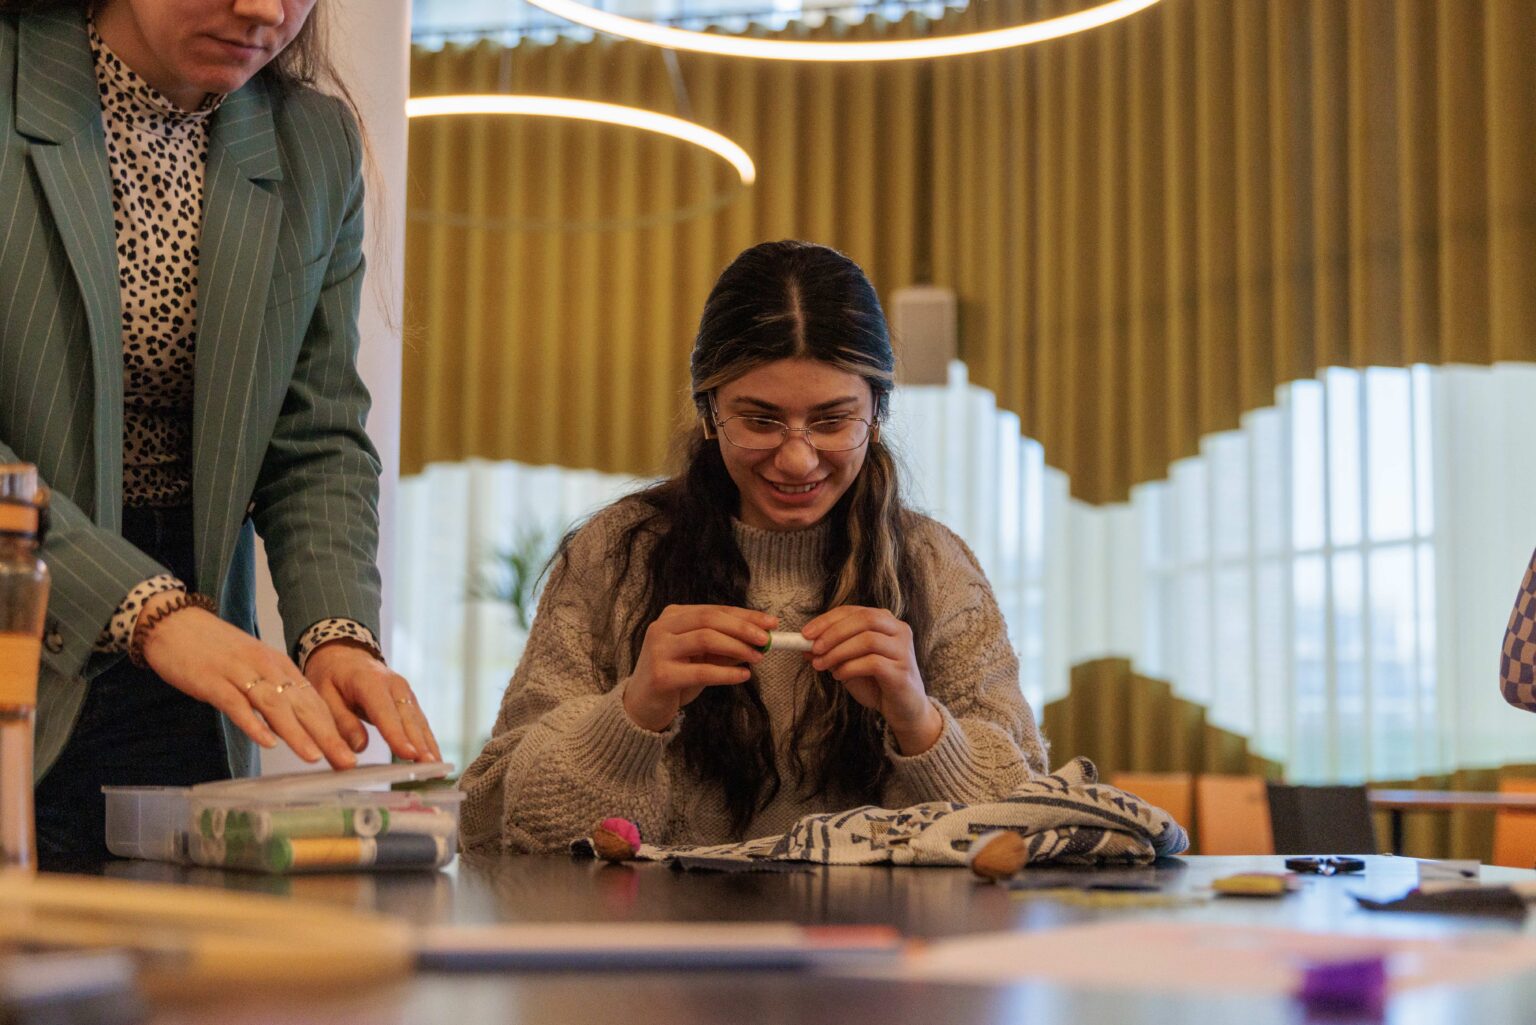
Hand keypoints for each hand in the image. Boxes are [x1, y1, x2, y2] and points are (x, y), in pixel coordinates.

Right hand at [140, 597, 356, 768]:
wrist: (175, 623)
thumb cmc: (215, 651)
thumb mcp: (253, 669)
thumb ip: (273, 697)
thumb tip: (292, 730)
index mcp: (279, 666)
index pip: (314, 702)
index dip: (334, 729)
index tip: (350, 755)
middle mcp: (266, 668)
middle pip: (302, 706)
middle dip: (326, 736)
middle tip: (346, 763)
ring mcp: (239, 673)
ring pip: (275, 706)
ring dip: (296, 733)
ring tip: (315, 757)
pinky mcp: (212, 680)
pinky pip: (236, 704)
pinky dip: (253, 723)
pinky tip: (267, 742)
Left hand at [303, 641, 441, 762]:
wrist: (344, 656)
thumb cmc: (331, 677)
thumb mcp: (323, 696)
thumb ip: (341, 722)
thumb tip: (359, 747)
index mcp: (369, 681)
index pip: (384, 712)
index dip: (397, 734)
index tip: (408, 754)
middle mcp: (394, 685)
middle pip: (408, 718)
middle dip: (420, 744)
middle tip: (430, 767)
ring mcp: (405, 693)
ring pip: (419, 722)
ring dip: (429, 746)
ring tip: (437, 768)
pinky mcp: (409, 702)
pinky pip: (420, 723)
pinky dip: (428, 741)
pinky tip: (434, 759)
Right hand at [622, 604, 776, 731]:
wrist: (642, 706)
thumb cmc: (676, 676)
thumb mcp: (702, 658)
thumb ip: (726, 647)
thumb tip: (760, 640)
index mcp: (673, 616)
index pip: (715, 609)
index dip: (745, 615)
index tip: (771, 623)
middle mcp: (662, 627)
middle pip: (710, 619)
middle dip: (743, 627)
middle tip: (766, 639)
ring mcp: (658, 650)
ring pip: (705, 639)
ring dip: (737, 647)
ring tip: (757, 657)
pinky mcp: (661, 675)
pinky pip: (701, 671)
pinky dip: (727, 673)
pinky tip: (743, 675)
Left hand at [802, 606, 941, 754]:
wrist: (903, 709)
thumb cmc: (876, 682)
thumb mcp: (849, 663)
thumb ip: (832, 652)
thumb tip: (804, 646)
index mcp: (885, 622)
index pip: (853, 611)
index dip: (827, 620)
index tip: (805, 633)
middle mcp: (899, 630)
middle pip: (863, 619)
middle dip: (833, 632)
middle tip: (813, 648)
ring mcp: (903, 650)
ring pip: (867, 640)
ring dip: (838, 652)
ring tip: (821, 665)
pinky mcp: (902, 671)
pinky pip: (872, 663)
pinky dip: (850, 668)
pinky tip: (839, 676)